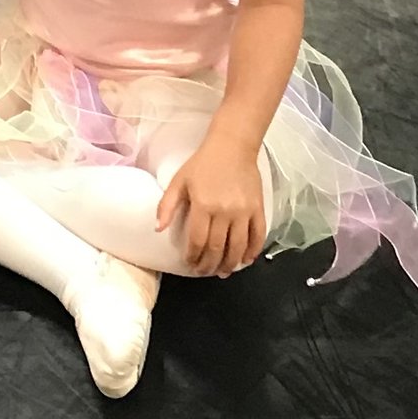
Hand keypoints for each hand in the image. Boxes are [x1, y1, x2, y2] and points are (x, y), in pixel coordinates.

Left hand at [156, 138, 266, 276]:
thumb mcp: (179, 181)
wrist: (232, 146)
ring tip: (223, 271)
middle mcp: (225, 211)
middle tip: (204, 272)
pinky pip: (258, 235)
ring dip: (230, 263)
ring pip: (238, 247)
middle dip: (209, 265)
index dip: (193, 256)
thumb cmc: (203, 164)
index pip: (198, 241)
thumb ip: (166, 206)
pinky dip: (253, 251)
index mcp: (203, 205)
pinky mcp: (258, 209)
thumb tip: (158, 229)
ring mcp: (244, 211)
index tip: (190, 263)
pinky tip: (245, 260)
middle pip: (217, 248)